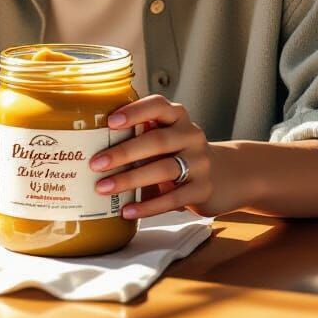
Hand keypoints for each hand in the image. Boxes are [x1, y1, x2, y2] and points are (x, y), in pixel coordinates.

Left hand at [88, 95, 217, 219]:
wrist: (224, 175)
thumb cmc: (180, 153)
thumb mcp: (166, 138)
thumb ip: (141, 135)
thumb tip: (93, 145)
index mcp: (178, 117)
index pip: (158, 106)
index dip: (135, 111)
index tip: (110, 121)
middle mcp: (191, 135)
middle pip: (157, 141)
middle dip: (124, 152)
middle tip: (96, 163)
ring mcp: (200, 162)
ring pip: (164, 169)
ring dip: (130, 179)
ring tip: (103, 188)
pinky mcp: (203, 189)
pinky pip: (173, 199)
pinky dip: (148, 206)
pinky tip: (127, 211)